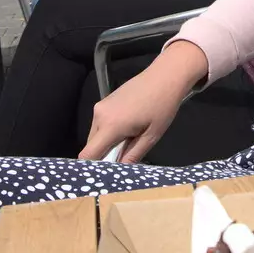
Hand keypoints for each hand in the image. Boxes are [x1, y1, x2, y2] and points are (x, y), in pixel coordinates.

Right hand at [81, 39, 209, 160]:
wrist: (165, 76)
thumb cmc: (162, 106)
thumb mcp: (151, 135)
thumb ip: (133, 155)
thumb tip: (119, 172)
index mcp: (110, 125)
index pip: (88, 154)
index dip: (92, 168)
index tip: (103, 176)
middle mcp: (99, 116)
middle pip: (91, 146)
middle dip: (104, 156)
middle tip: (124, 159)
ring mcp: (100, 107)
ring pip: (96, 136)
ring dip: (108, 143)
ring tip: (130, 140)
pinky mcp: (104, 102)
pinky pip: (100, 124)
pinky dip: (109, 132)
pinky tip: (128, 129)